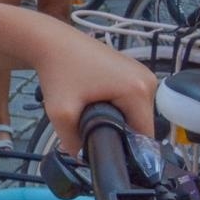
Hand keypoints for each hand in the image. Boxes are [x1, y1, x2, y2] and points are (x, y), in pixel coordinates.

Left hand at [33, 39, 157, 154]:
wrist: (51, 41)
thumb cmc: (57, 71)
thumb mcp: (61, 112)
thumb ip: (73, 142)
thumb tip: (82, 158)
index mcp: (139, 90)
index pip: (144, 135)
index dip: (124, 147)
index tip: (102, 148)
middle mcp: (148, 80)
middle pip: (141, 123)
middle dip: (118, 131)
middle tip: (90, 127)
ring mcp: (143, 72)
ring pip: (136, 112)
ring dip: (117, 118)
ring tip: (91, 112)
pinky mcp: (133, 70)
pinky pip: (131, 98)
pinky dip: (116, 104)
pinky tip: (95, 101)